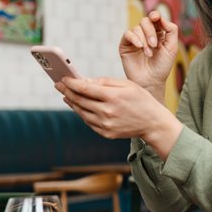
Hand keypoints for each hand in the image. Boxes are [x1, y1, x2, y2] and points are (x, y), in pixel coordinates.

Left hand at [56, 77, 181, 157]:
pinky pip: (88, 121)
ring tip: (66, 95)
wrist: (153, 123)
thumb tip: (85, 81)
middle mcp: (107, 112)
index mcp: (113, 97)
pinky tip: (78, 106)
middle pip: (80, 100)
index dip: (71, 83)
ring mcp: (105, 124)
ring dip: (72, 102)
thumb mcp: (127, 84)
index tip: (63, 78)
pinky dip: (82, 113)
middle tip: (58, 85)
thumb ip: (105, 82)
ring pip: (81, 112)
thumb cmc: (141, 99)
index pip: (85, 88)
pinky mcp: (106, 133)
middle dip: (67, 91)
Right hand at [119, 11, 177, 89]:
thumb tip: (161, 17)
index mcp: (158, 33)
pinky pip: (128, 34)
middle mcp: (146, 34)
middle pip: (146, 21)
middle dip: (151, 32)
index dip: (155, 15)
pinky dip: (134, 39)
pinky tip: (139, 47)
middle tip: (154, 45)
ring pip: (137, 28)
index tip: (156, 18)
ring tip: (148, 54)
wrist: (151, 81)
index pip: (155, 18)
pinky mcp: (125, 45)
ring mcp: (135, 39)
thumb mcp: (172, 47)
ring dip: (144, 40)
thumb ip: (171, 30)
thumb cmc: (162, 66)